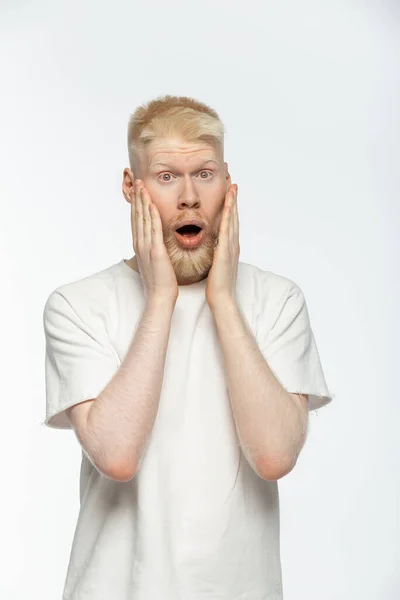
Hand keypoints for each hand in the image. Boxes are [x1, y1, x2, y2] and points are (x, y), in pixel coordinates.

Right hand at [130, 180, 178, 303]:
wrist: (160, 297)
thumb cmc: (160, 282)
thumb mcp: (155, 261)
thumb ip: (154, 249)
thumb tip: (156, 243)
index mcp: (140, 246)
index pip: (137, 220)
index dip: (136, 204)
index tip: (137, 190)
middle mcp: (140, 244)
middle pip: (137, 216)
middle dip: (137, 197)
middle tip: (137, 180)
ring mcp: (146, 247)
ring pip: (143, 219)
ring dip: (142, 201)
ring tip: (142, 186)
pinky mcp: (155, 252)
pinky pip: (153, 230)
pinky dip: (151, 216)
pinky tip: (151, 204)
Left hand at [206, 184, 239, 308]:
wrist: (222, 298)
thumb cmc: (217, 284)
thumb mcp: (215, 262)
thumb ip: (216, 251)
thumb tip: (212, 243)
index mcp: (229, 244)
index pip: (229, 218)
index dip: (229, 201)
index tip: (227, 186)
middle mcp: (233, 242)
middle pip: (234, 213)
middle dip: (232, 195)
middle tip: (231, 176)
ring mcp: (231, 246)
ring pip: (233, 218)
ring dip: (233, 200)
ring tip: (232, 183)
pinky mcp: (227, 251)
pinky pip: (228, 229)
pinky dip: (229, 216)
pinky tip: (229, 205)